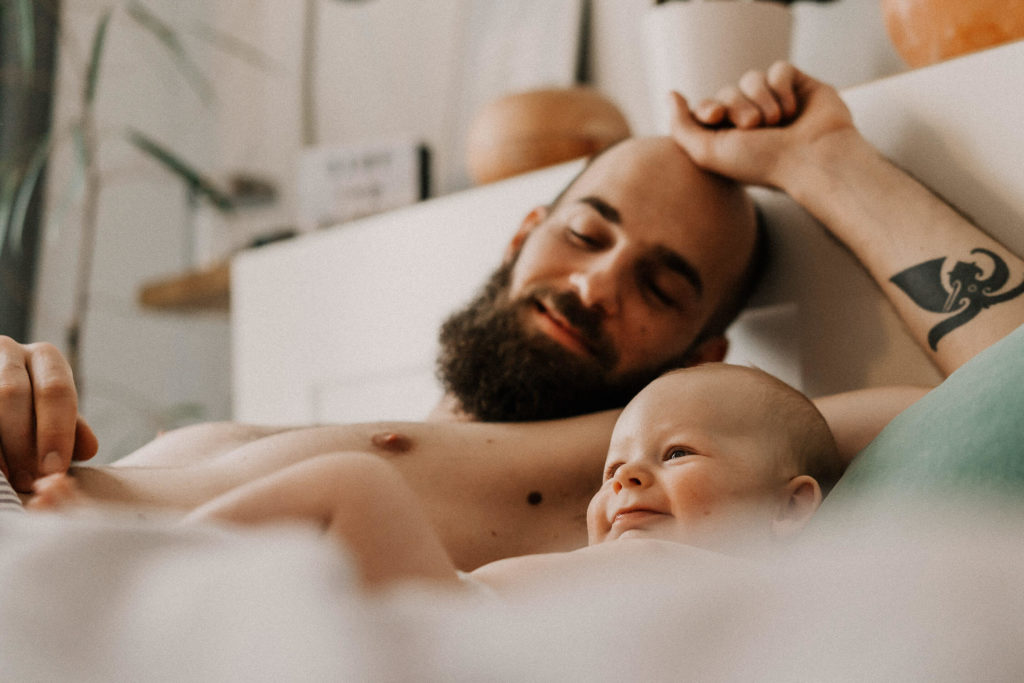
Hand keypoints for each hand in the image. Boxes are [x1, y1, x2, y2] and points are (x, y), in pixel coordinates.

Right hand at [0, 337, 97, 491]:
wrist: (1, 394)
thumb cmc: (30, 407)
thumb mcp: (53, 412)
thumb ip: (71, 429)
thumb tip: (89, 449)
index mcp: (45, 358)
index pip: (56, 391)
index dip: (56, 432)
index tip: (56, 470)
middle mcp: (10, 351)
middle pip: (14, 393)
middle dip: (22, 442)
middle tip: (28, 481)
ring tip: (9, 480)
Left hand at [669, 62, 857, 188]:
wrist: (811, 160)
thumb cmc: (760, 164)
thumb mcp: (707, 152)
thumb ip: (681, 126)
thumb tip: (671, 94)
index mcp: (730, 137)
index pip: (707, 108)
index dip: (708, 108)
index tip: (716, 117)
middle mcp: (753, 118)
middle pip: (728, 91)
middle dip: (737, 106)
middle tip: (754, 127)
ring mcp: (776, 102)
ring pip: (752, 78)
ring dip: (760, 99)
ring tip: (775, 122)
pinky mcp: (799, 86)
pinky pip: (779, 70)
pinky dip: (782, 88)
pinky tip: (793, 110)